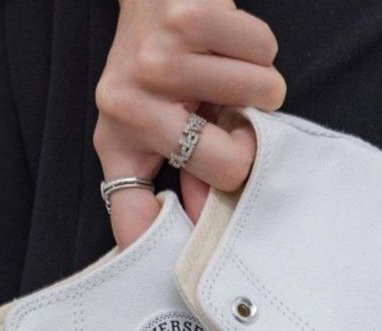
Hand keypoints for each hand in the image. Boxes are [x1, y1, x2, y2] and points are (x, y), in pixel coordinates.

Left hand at [94, 0, 284, 246]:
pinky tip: (229, 43)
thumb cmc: (152, 69)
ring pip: (261, 96)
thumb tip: (202, 228)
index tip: (201, 254)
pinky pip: (264, 50)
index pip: (137, 211)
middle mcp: (130, 100)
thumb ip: (165, 185)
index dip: (175, 237)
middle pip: (233, 163)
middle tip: (230, 118)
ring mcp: (161, 57)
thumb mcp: (141, 132)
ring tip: (226, 73)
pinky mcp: (191, 14)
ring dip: (259, 86)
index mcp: (117, 138)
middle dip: (249, 139)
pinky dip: (260, 47)